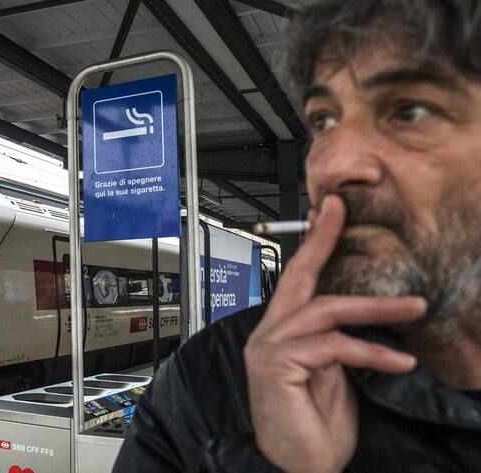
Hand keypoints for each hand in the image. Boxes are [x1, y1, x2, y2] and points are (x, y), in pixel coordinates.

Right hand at [244, 195, 425, 472]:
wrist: (296, 469)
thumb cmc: (312, 429)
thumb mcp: (333, 377)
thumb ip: (337, 346)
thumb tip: (360, 322)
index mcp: (280, 335)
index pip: (297, 282)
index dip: (315, 245)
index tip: (330, 212)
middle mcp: (268, 335)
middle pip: (299, 278)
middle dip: (323, 241)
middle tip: (343, 211)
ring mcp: (269, 348)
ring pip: (325, 310)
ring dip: (375, 307)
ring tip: (415, 307)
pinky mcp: (277, 364)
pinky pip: (334, 346)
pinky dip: (371, 350)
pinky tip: (401, 359)